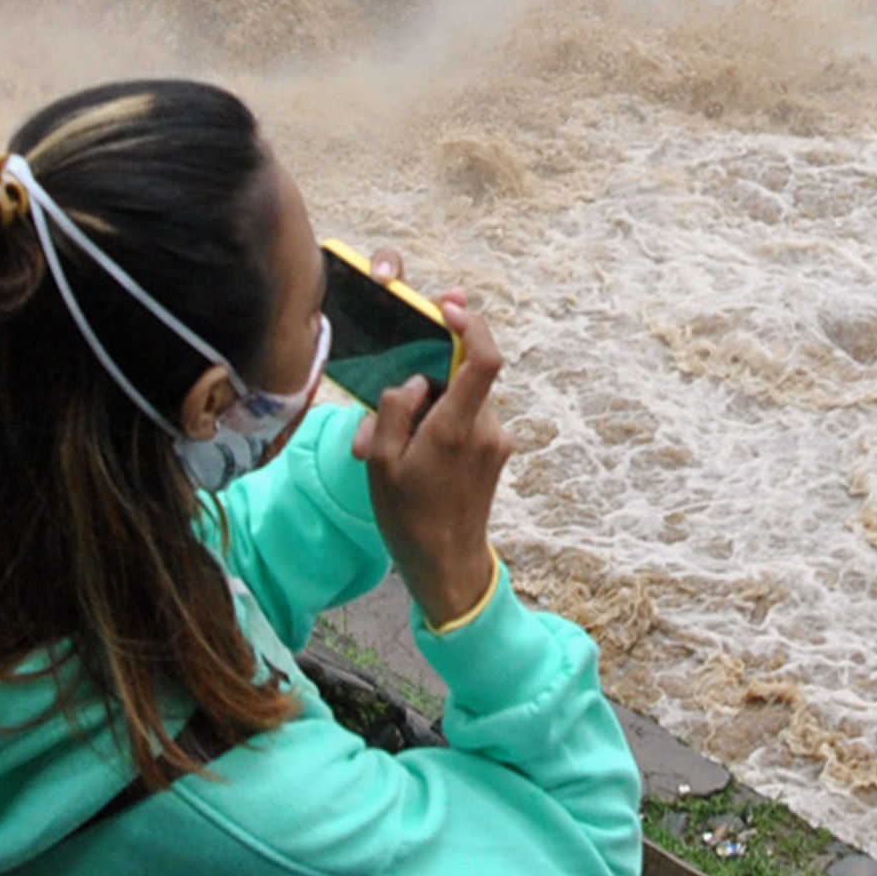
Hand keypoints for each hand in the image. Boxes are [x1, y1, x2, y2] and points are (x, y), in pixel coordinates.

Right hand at [358, 298, 504, 628]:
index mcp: (456, 429)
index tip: (449, 310)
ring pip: (463, 399)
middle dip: (430, 378)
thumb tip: (413, 382)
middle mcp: (485, 429)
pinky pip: (469, 420)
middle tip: (396, 409)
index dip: (472, 325)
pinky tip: (420, 458)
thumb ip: (394, 411)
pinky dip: (444, 425)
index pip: (484, 359)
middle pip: (464, 376)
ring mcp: (496, 441)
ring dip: (434, 407)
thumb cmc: (409, 518)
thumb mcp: (379, 464)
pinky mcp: (497, 452)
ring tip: (400, 448)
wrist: (448, 565)